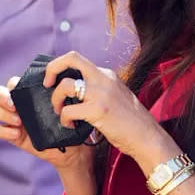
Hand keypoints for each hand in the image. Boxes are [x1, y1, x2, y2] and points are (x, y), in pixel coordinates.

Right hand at [0, 76, 92, 171]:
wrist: (71, 147)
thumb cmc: (68, 121)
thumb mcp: (64, 106)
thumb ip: (56, 95)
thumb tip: (55, 85)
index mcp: (28, 93)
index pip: (12, 82)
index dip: (12, 85)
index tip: (22, 92)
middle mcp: (18, 104)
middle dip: (2, 97)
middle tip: (13, 106)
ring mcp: (13, 119)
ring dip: (3, 114)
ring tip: (19, 122)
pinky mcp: (12, 135)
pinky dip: (5, 131)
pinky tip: (17, 133)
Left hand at [44, 51, 178, 170]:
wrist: (147, 136)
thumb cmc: (129, 121)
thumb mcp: (115, 96)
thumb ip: (98, 89)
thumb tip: (75, 90)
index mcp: (107, 74)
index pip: (78, 60)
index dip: (60, 66)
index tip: (53, 79)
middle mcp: (104, 79)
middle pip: (71, 58)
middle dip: (52, 68)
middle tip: (47, 84)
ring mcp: (101, 93)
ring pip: (65, 85)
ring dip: (55, 99)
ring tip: (59, 111)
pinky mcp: (98, 110)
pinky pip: (68, 110)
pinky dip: (64, 119)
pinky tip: (70, 126)